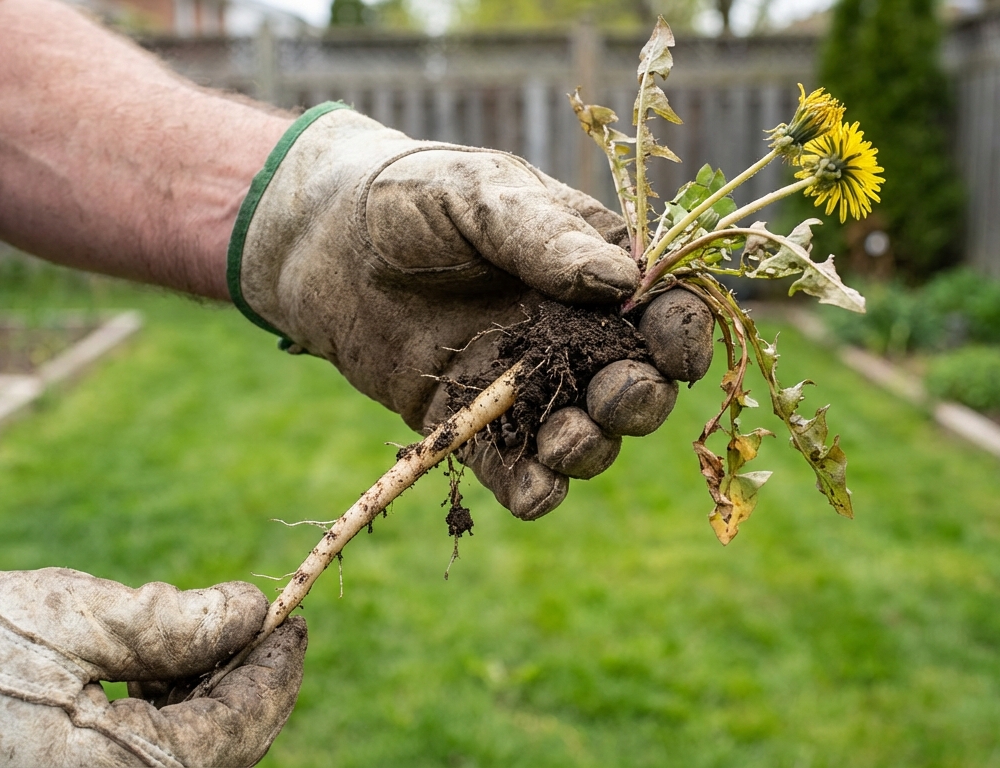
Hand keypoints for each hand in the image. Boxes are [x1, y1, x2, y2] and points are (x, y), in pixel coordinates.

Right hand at [0, 545, 304, 766]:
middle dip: (245, 690)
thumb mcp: (76, 619)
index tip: (293, 620)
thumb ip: (177, 622)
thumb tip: (254, 612)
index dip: (272, 674)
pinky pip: (138, 765)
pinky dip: (163, 719)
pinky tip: (159, 672)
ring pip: (181, 762)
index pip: (233, 734)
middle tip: (262, 627)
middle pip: (216, 757)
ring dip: (206, 702)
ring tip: (205, 639)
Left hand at [231, 105, 713, 519]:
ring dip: (589, 450)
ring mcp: (520, 383)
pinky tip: (533, 490)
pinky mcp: (468, 422)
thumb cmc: (409, 197)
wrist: (320, 240)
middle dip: (637, 400)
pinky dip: (533, 491)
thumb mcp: (481, 196)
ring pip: (582, 438)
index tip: (672, 350)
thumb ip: (546, 237)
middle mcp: (568, 333)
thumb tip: (622, 282)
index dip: (679, 334)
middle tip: (612, 396)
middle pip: (634, 385)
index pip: (661, 309)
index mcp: (591, 268)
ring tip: (565, 440)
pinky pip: (514, 471)